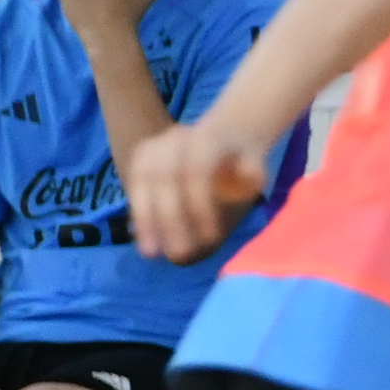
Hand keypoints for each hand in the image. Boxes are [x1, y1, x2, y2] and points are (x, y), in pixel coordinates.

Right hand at [124, 116, 270, 264]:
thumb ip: (251, 176)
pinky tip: (146, 240)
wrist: (225, 135)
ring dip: (146, 220)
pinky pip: (135, 188)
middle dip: (170, 219)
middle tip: (178, 253)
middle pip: (163, 179)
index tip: (211, 238)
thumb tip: (249, 180)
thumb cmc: (242, 161)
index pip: (197, 172)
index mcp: (206, 139)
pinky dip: (140, 215)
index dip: (201, 206)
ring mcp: (154, 146)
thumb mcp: (255, 166)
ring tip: (151, 253)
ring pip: (141, 183)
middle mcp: (174, 139)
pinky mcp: (141, 158)